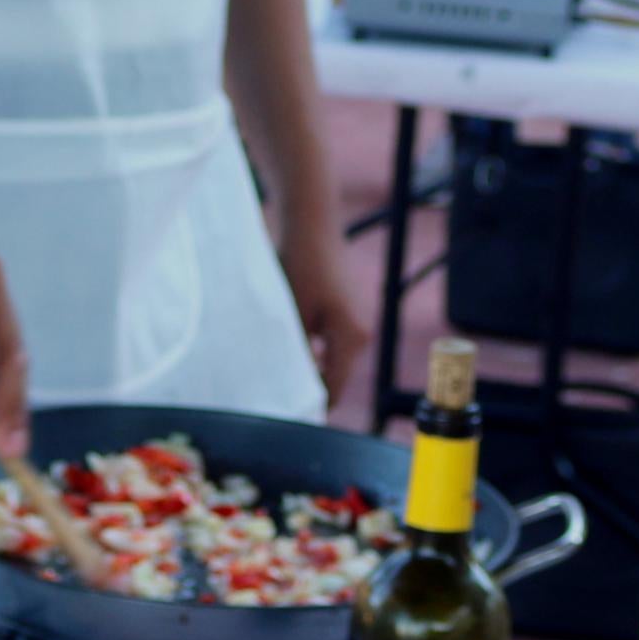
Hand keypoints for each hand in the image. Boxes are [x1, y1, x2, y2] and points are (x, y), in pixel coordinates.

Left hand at [280, 228, 366, 405]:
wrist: (311, 224)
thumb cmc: (300, 266)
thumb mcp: (293, 315)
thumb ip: (295, 352)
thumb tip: (288, 385)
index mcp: (352, 338)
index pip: (333, 388)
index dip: (311, 405)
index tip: (286, 415)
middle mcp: (362, 334)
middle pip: (335, 375)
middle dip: (309, 386)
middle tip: (277, 397)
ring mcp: (357, 321)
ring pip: (332, 358)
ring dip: (310, 366)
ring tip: (279, 371)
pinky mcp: (348, 310)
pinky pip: (332, 341)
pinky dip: (314, 348)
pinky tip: (290, 345)